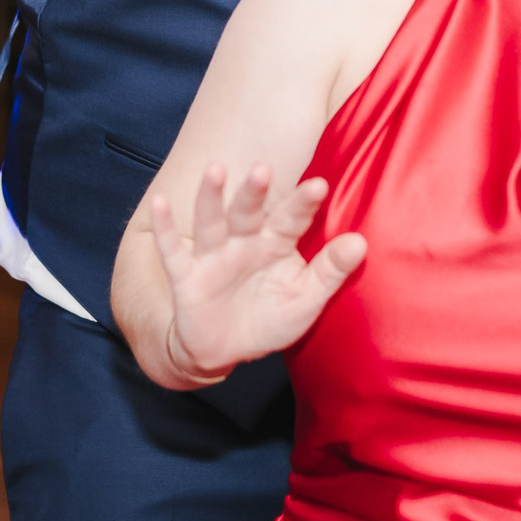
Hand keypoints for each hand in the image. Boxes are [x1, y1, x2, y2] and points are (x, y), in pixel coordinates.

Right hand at [148, 164, 365, 385]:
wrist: (228, 350)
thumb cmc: (270, 318)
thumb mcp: (307, 299)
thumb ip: (331, 271)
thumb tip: (362, 242)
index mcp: (275, 243)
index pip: (291, 218)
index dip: (303, 202)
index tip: (319, 186)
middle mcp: (243, 241)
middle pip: (249, 211)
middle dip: (254, 192)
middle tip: (263, 169)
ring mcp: (213, 256)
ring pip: (212, 221)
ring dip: (211, 196)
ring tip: (214, 170)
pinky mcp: (187, 275)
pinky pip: (172, 250)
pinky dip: (163, 228)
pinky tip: (158, 203)